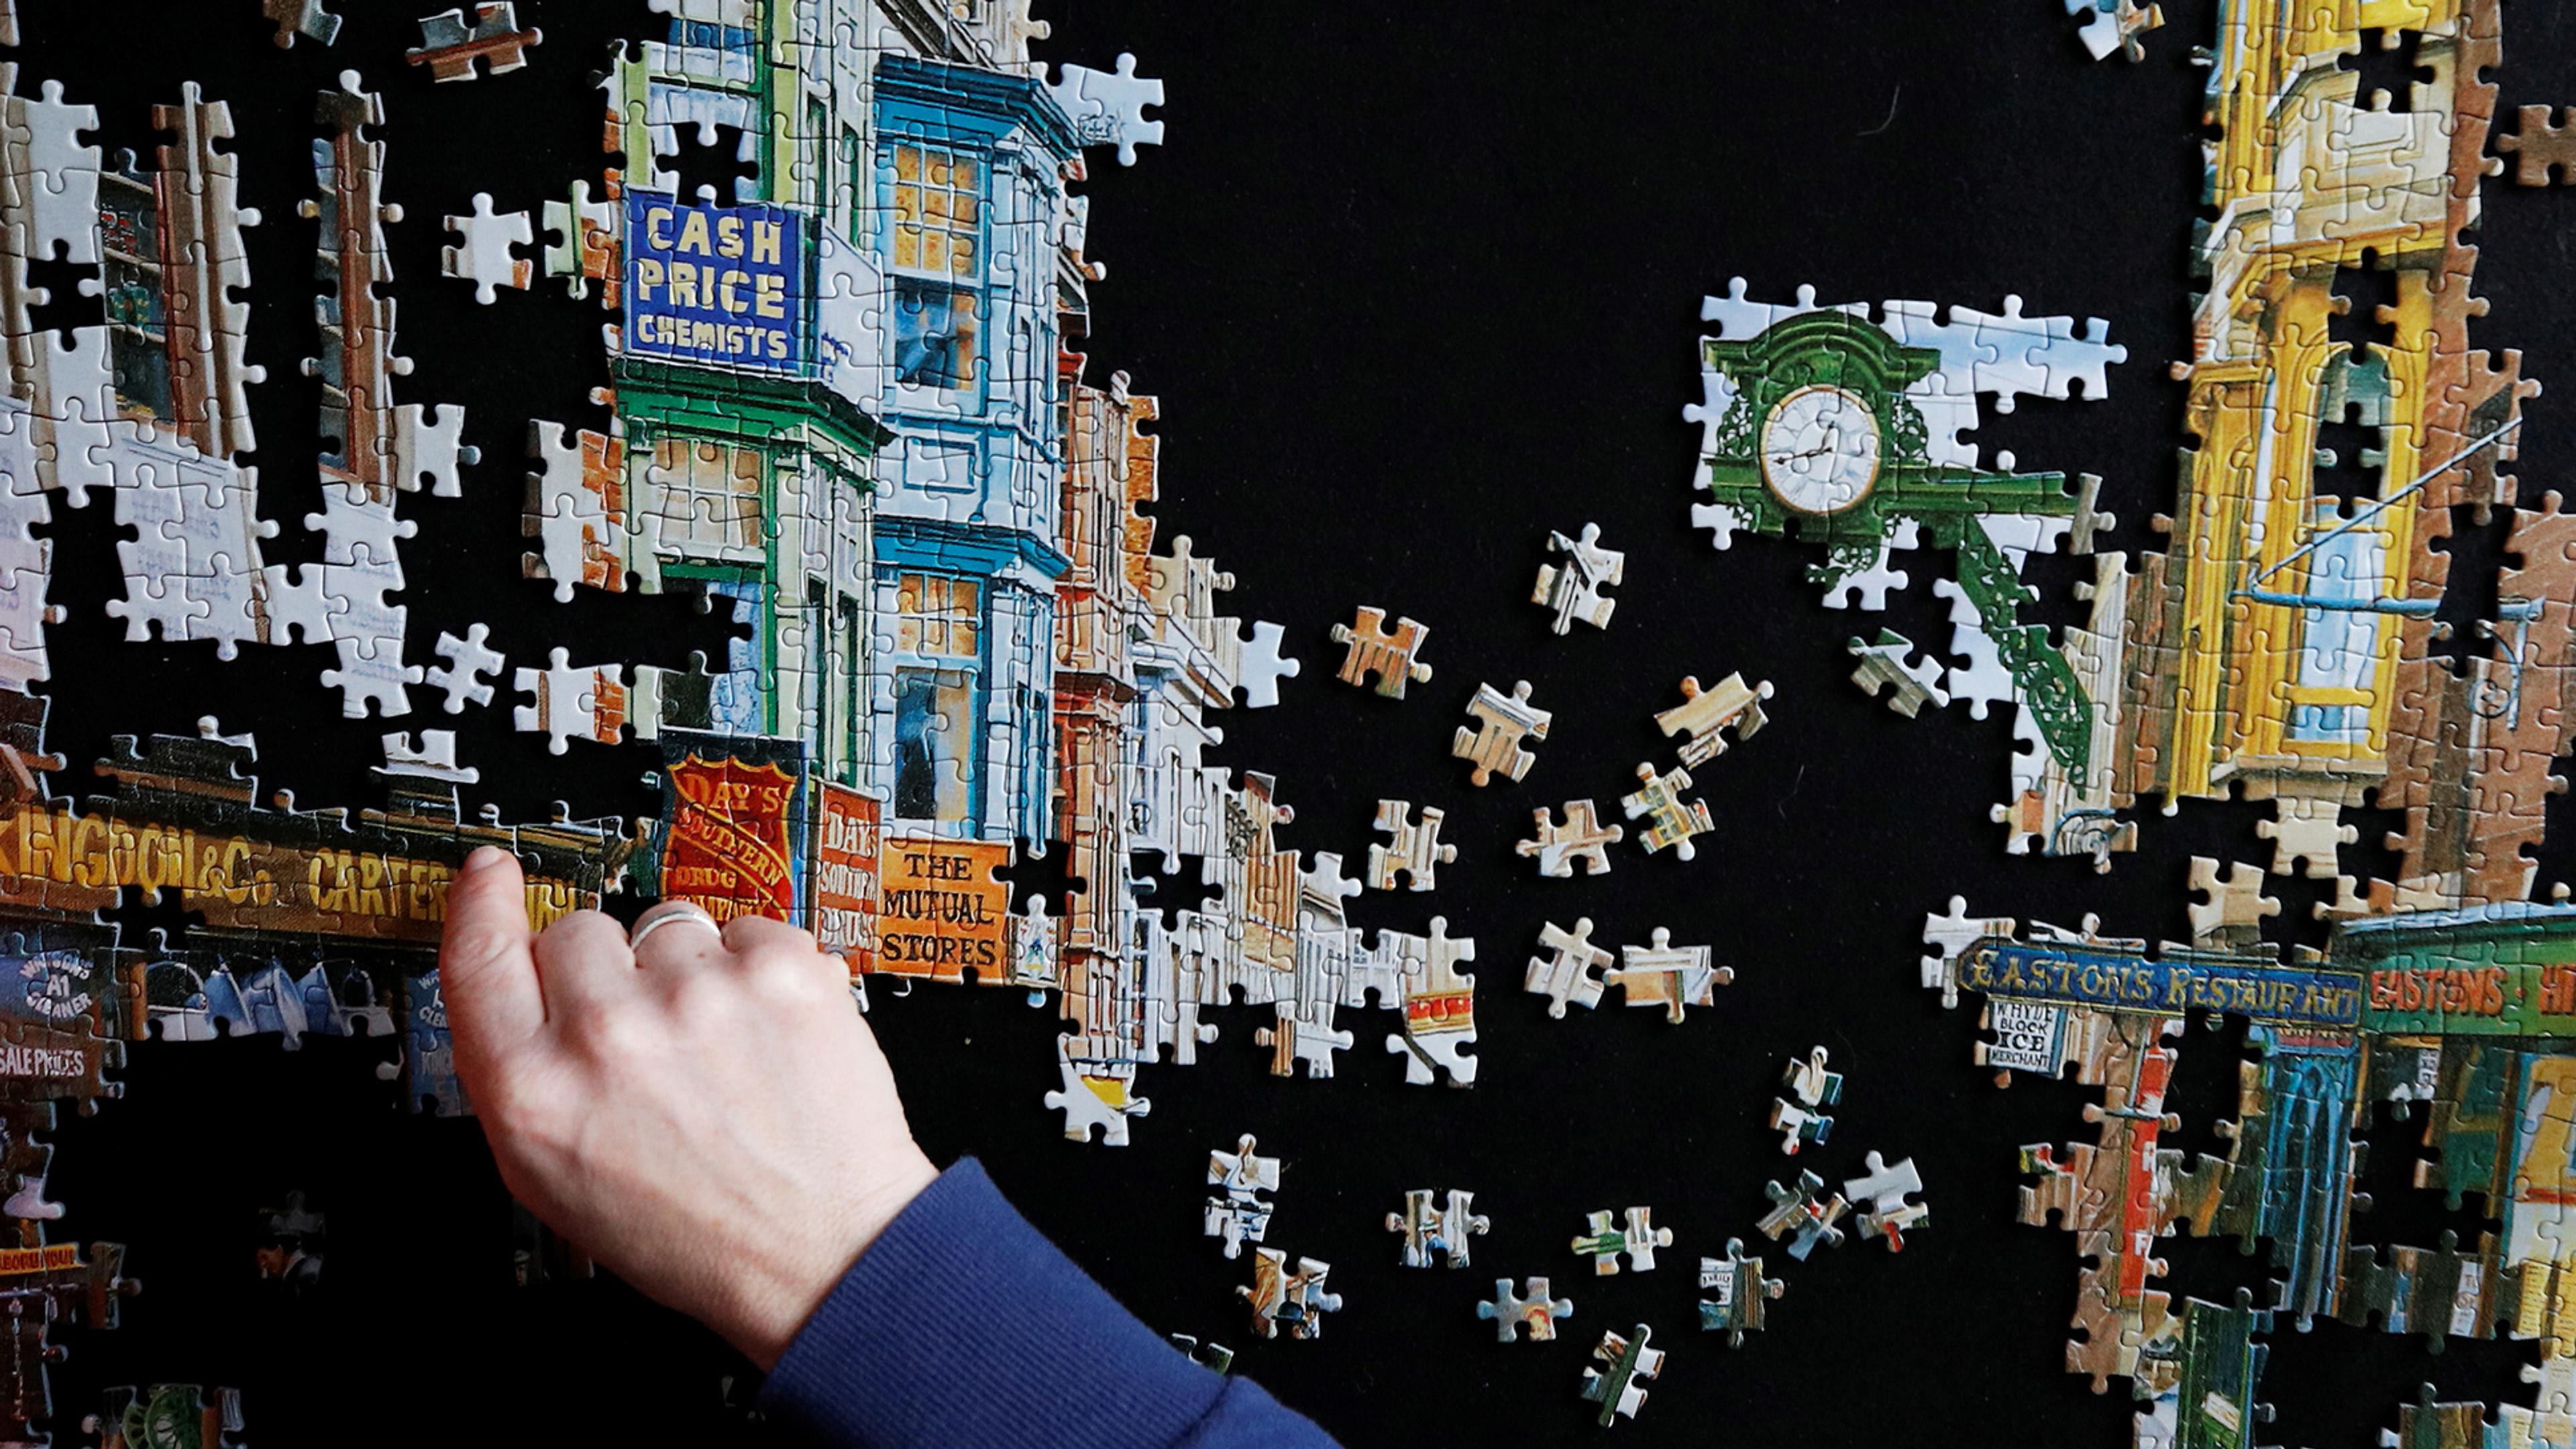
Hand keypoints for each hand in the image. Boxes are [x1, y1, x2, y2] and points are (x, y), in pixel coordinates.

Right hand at [438, 846, 938, 1368]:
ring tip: (719, 1048)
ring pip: (667, 926)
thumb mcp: (557, 1178)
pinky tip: (766, 1035)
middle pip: (577, 933)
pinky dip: (756, 970)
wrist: (824, 1251)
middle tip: (649, 1037)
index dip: (482, 905)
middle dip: (607, 971)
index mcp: (535, 1092)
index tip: (492, 875)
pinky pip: (745, 928)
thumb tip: (513, 975)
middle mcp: (608, 1035)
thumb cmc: (696, 1231)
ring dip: (688, 970)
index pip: (477, 959)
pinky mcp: (780, 972)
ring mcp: (697, 996)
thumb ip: (523, 1074)